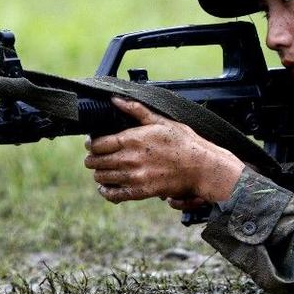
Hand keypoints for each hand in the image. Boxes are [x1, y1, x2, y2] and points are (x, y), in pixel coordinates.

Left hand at [84, 97, 243, 204]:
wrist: (201, 167)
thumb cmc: (184, 142)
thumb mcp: (161, 121)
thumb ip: (136, 110)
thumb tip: (115, 99)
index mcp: (132, 139)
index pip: (97, 144)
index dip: (92, 144)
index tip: (94, 144)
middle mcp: (129, 159)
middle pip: (96, 161)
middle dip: (93, 159)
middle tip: (97, 157)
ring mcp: (134, 177)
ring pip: (101, 177)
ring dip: (99, 173)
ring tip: (103, 170)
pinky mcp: (140, 192)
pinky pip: (113, 194)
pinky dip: (106, 191)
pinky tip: (107, 187)